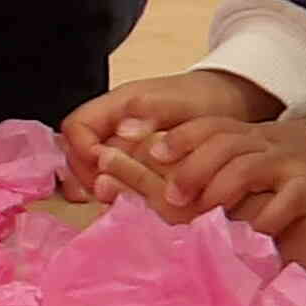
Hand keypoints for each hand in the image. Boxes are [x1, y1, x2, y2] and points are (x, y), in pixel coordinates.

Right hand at [63, 68, 274, 202]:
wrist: (229, 104)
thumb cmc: (204, 102)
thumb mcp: (179, 105)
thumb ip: (151, 115)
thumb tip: (122, 131)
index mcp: (115, 105)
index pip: (76, 128)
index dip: (82, 150)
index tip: (103, 170)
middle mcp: (111, 125)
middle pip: (76, 150)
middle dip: (84, 174)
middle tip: (103, 194)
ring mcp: (120, 143)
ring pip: (90, 166)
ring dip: (95, 184)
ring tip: (111, 201)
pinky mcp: (135, 160)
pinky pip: (111, 175)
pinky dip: (113, 189)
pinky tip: (125, 202)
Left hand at [137, 111, 305, 237]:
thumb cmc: (274, 167)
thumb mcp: (241, 152)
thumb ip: (199, 158)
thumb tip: (138, 165)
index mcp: (240, 134)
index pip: (206, 127)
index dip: (178, 137)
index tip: (152, 151)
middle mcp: (261, 144)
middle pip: (223, 145)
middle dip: (193, 168)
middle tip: (172, 194)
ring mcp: (286, 164)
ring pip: (250, 167)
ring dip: (222, 189)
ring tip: (205, 213)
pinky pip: (289, 199)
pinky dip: (269, 215)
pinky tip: (253, 231)